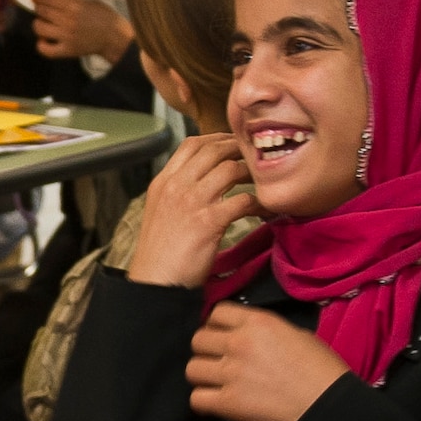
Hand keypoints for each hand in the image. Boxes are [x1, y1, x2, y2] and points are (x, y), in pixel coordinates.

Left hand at [29, 0, 133, 62]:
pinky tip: (44, 40)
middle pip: (42, 12)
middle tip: (41, 10)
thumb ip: (72, 0)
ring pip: (39, 28)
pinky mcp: (68, 50)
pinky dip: (41, 45)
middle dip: (39, 9)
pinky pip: (46, 50)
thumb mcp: (90, 1)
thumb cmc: (105, 18)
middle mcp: (68, 20)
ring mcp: (67, 36)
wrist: (115, 37)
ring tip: (43, 24)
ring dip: (39, 24)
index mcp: (74, 5)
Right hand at [127, 134, 256, 289]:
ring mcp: (191, 202)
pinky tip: (265, 210)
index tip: (234, 144)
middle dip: (239, 149)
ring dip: (252, 172)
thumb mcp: (160, 211)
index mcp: (163, 181)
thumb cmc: (160, 252)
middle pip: (213, 150)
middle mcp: (176, 186)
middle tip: (257, 157)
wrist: (155, 281)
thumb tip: (203, 181)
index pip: (191, 144)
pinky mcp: (208, 221)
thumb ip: (178, 192)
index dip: (217, 139)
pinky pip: (243, 201)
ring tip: (264, 181)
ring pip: (230, 169)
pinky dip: (259, 203)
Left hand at [186, 303, 349, 420]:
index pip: (216, 313)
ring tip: (216, 384)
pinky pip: (196, 399)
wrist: (329, 405)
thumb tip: (250, 336)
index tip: (221, 336)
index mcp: (258, 323)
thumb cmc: (322, 370)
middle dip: (206, 351)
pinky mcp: (230, 403)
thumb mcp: (297, 334)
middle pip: (198, 340)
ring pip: (192, 369)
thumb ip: (266, 331)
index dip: (216, 325)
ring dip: (203, 377)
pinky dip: (204, 402)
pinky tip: (216, 403)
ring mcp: (231, 373)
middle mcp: (239, 343)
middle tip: (219, 362)